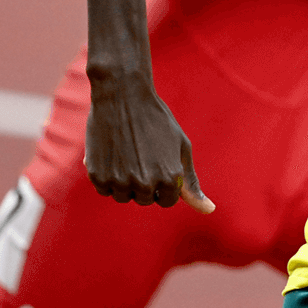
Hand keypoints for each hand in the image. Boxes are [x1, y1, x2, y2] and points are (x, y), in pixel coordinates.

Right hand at [83, 75, 213, 212]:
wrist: (123, 96)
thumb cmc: (156, 120)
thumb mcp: (181, 147)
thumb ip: (191, 182)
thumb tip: (209, 211)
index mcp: (170, 178)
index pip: (167, 200)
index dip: (164, 183)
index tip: (159, 164)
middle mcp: (145, 183)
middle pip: (145, 199)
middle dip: (145, 182)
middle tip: (142, 155)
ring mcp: (120, 181)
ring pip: (124, 196)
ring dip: (125, 182)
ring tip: (127, 154)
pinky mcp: (98, 175)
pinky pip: (104, 189)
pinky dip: (107, 177)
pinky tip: (112, 154)